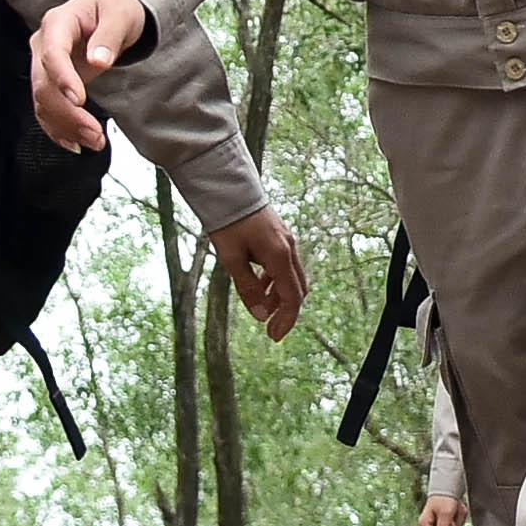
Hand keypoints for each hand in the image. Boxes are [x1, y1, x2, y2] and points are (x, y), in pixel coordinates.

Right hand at [30, 0, 146, 151]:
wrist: (110, 11)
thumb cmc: (115, 8)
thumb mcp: (120, 15)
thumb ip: (109, 36)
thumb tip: (98, 60)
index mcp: (58, 23)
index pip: (52, 53)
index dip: (62, 78)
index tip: (79, 100)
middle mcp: (44, 44)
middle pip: (44, 84)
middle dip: (68, 114)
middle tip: (94, 134)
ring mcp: (45, 65)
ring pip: (43, 102)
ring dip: (65, 126)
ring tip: (94, 141)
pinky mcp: (51, 82)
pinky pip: (47, 109)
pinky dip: (58, 129)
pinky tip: (74, 143)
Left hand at [213, 204, 304, 337]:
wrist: (228, 188)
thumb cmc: (228, 222)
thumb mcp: (232, 258)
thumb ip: (248, 287)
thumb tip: (260, 315)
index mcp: (279, 255)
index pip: (292, 297)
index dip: (286, 320)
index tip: (274, 336)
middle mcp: (289, 248)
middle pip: (298, 289)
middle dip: (285, 310)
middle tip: (269, 327)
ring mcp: (287, 240)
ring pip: (292, 277)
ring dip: (279, 295)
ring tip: (260, 305)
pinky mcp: (280, 235)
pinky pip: (285, 264)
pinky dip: (276, 279)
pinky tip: (259, 282)